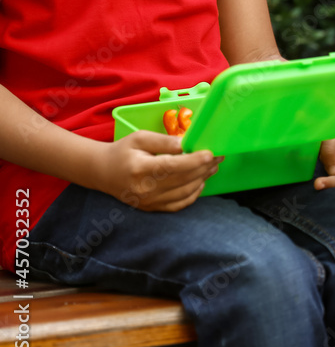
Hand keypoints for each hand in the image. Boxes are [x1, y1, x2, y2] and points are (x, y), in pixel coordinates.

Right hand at [91, 131, 221, 211]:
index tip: (211, 153)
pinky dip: (194, 193)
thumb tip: (186, 143)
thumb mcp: (139, 138)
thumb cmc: (123, 151)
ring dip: (203, 178)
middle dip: (204, 167)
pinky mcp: (152, 208)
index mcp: (140, 169)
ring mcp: (149, 201)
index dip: (194, 161)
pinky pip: (180, 204)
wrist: (103, 172)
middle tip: (219, 156)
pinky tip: (201, 181)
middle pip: (183, 179)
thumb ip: (164, 141)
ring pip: (185, 192)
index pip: (172, 166)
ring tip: (213, 166)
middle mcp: (145, 189)